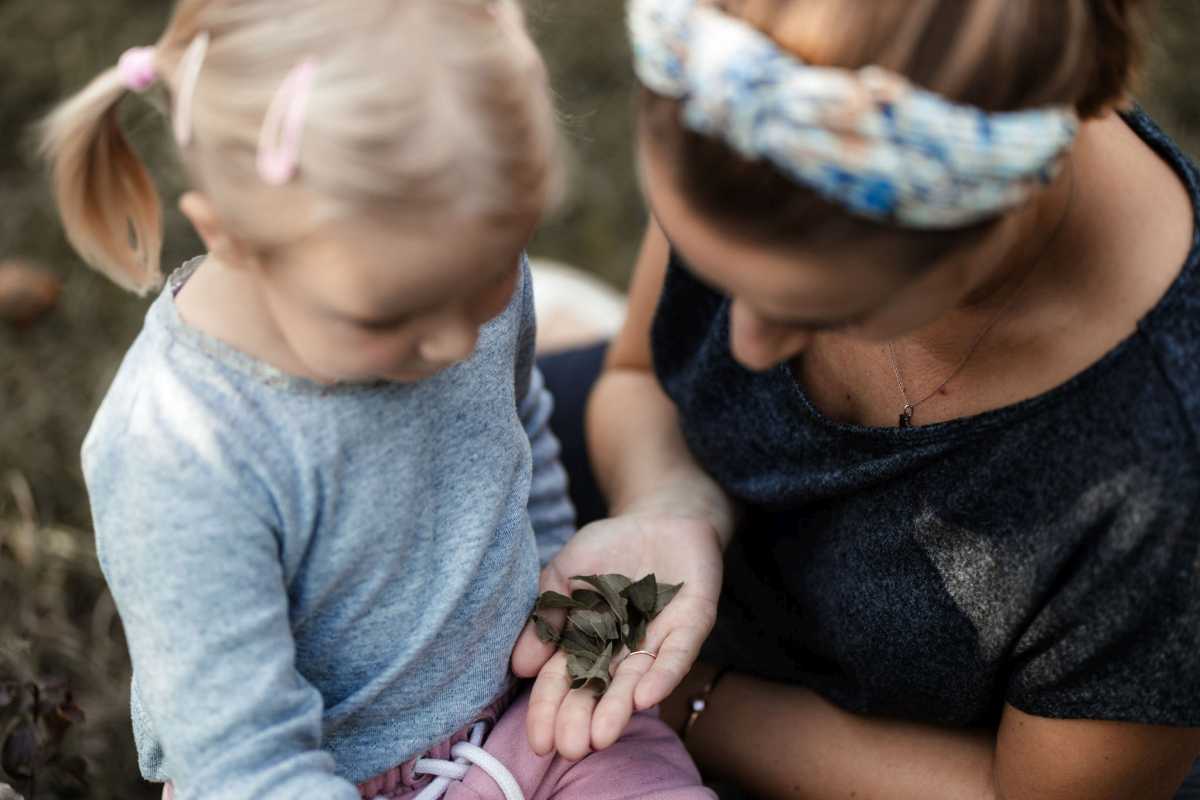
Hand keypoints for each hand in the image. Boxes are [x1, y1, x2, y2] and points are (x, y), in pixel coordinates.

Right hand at [511, 512, 723, 759]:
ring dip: (620, 708)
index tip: (539, 741)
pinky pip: (678, 651)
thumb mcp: (563, 572)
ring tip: (602, 737)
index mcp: (588, 641)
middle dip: (584, 719)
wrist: (661, 514)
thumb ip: (545, 612)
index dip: (551, 709)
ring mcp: (657, 638)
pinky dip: (663, 673)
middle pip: (600, 689)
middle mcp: (622, 648)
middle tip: (571, 749)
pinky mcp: (692, 622)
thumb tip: (521, 665)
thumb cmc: (608, 546)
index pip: (565, 681)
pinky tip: (645, 697)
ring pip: (637, 679)